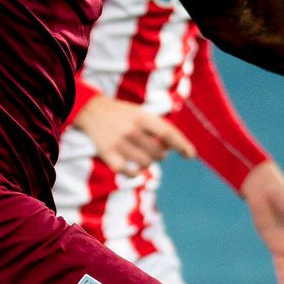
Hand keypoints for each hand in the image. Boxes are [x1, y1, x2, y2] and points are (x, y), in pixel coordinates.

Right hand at [73, 93, 195, 175]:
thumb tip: (174, 149)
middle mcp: (131, 130)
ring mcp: (119, 143)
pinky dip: (135, 172)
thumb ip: (157, 128)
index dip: (182, 145)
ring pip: (146, 163)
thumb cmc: (122, 114)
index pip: (168, 133)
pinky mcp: (108, 155)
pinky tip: (133, 167)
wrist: (92, 111)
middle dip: (160, 154)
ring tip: (142, 156)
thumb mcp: (140, 113)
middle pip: (158, 152)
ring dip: (148, 163)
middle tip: (154, 150)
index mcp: (142, 117)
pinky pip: (130, 172)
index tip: (191, 155)